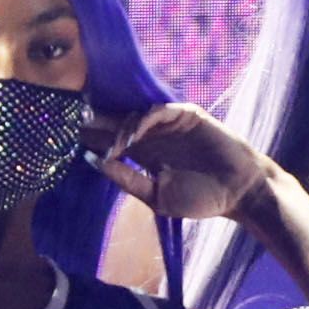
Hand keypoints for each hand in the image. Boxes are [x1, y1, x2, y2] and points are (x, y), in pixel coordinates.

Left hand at [92, 103, 275, 220]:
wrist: (239, 192)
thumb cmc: (201, 199)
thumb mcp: (157, 197)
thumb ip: (128, 180)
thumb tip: (94, 161)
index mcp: (143, 154)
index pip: (110, 141)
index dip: (92, 139)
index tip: (70, 140)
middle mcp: (152, 135)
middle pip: (116, 123)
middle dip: (97, 123)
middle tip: (74, 124)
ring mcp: (168, 123)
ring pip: (134, 115)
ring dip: (119, 126)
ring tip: (110, 142)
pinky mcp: (185, 114)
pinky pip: (158, 110)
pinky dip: (144, 119)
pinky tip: (134, 133)